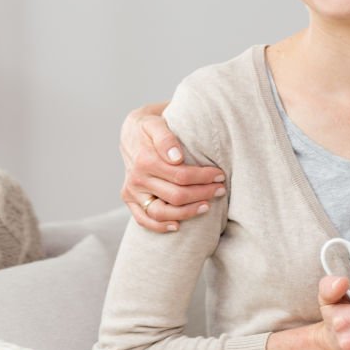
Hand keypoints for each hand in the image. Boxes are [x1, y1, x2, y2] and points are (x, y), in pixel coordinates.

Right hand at [119, 102, 226, 232]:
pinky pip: (143, 220)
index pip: (181, 175)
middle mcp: (137, 178)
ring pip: (161, 212)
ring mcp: (132, 192)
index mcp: (145, 160)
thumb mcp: (156, 123)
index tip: (220, 175)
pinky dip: (160, 226)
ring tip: (207, 207)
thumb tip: (176, 157)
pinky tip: (178, 226)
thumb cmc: (149, 126)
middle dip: (202, 193)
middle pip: (175, 195)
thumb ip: (166, 138)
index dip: (203, 177)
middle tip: (220, 190)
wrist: (130, 132)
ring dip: (187, 213)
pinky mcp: (129, 200)